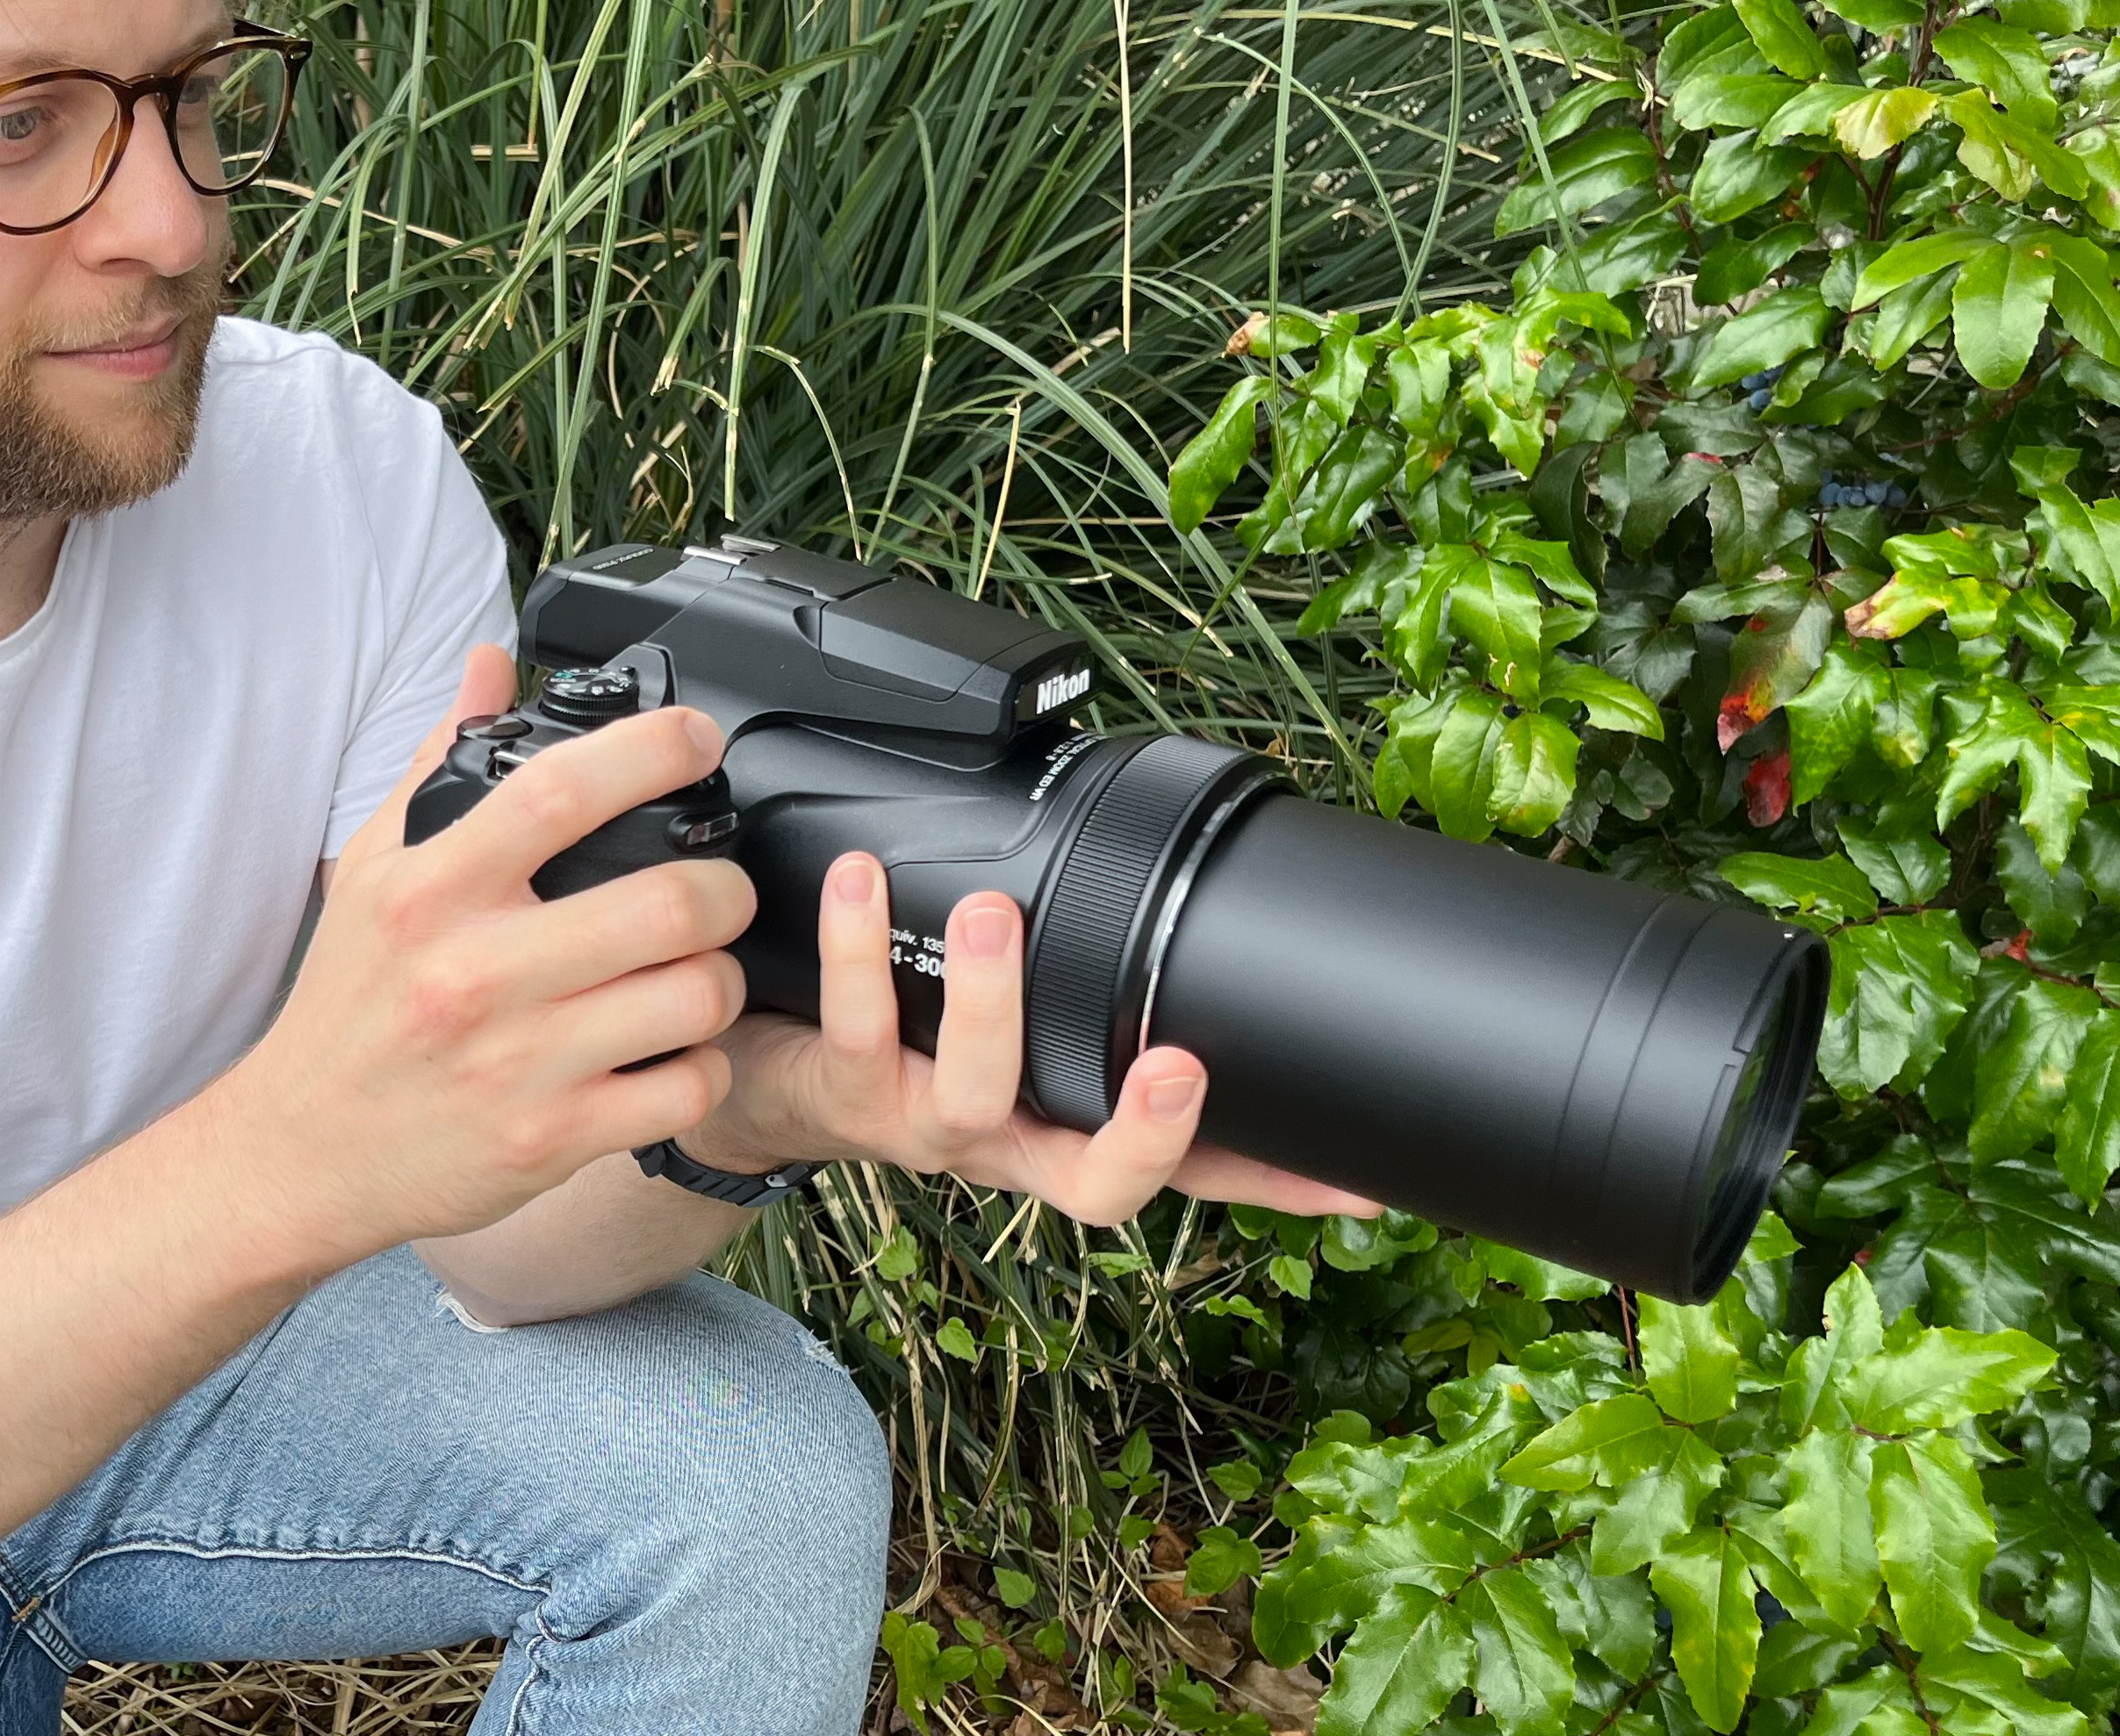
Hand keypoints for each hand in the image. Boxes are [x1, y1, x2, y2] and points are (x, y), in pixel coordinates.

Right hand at [218, 646, 757, 1263]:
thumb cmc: (347, 1006)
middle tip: (723, 885)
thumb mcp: (371, 872)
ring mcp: (518, 1062)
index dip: (649, 750)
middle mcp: (473, 972)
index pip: (557, 792)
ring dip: (721, 977)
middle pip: (665, 902)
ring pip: (692, 997)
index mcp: (430, 891)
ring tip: (701, 969)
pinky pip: (682, 1090)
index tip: (695, 739)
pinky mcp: (550, 1139)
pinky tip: (680, 1050)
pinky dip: (705, 1066)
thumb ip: (437, 762)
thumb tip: (489, 664)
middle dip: (726, 886)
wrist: (298, 1152)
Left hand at [688, 851, 1383, 1227]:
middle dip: (1145, 1136)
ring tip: (1000, 914)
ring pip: (973, 1094)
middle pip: (1096, 1186)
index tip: (1356, 1180)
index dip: (1273, 1184)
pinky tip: (864, 878)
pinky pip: (856, 1025)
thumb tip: (1185, 890)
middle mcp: (1008, 1144)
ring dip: (991, 1004)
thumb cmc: (910, 1037)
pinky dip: (859, 947)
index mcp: (1067, 1127)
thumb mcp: (1012, 1025)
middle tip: (1180, 1065)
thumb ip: (1083, 982)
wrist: (763, 1079)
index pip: (1192, 1171)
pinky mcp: (842, 1090)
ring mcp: (925, 1125)